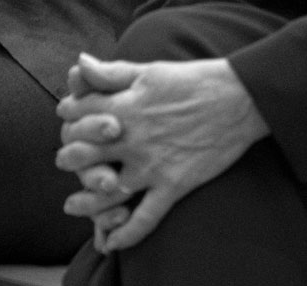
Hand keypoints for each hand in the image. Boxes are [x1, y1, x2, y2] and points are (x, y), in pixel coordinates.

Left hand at [55, 54, 268, 252]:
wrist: (239, 99)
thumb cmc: (193, 80)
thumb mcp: (149, 70)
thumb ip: (111, 73)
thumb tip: (78, 63)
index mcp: (124, 106)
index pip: (78, 115)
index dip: (68, 116)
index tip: (68, 118)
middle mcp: (132, 138)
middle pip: (83, 154)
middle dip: (68, 158)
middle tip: (67, 160)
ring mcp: (152, 165)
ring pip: (107, 192)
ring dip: (86, 202)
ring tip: (74, 205)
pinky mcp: (174, 185)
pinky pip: (145, 218)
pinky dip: (127, 234)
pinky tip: (113, 243)